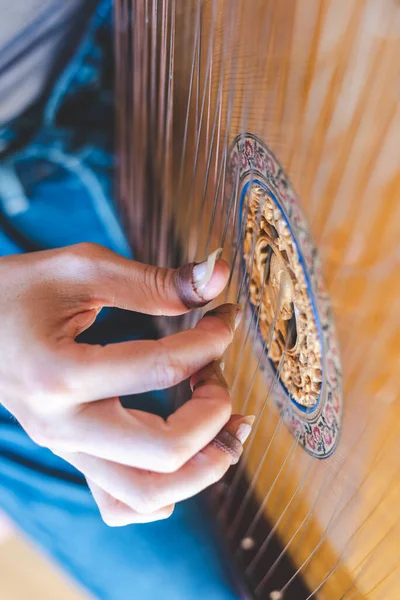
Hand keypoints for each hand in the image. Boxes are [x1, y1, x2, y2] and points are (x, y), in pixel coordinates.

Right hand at [0, 243, 252, 524]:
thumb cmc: (21, 290)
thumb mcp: (82, 269)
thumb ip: (155, 281)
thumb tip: (218, 277)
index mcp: (59, 373)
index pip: (162, 370)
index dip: (210, 340)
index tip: (224, 316)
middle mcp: (62, 425)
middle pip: (166, 451)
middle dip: (214, 411)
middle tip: (217, 372)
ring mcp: (66, 449)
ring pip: (149, 494)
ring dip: (204, 464)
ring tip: (227, 424)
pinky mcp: (73, 456)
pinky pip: (123, 503)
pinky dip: (164, 490)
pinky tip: (184, 454)